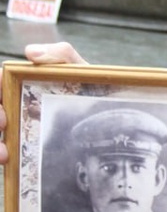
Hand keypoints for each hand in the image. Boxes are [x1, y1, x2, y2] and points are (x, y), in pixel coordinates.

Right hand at [0, 42, 86, 164]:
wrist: (110, 110)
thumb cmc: (88, 87)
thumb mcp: (78, 69)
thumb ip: (59, 54)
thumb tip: (30, 52)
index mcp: (21, 83)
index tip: (3, 101)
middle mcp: (14, 105)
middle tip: (4, 123)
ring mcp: (18, 127)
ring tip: (4, 154)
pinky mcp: (25, 148)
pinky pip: (5, 152)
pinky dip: (0, 155)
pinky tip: (6, 160)